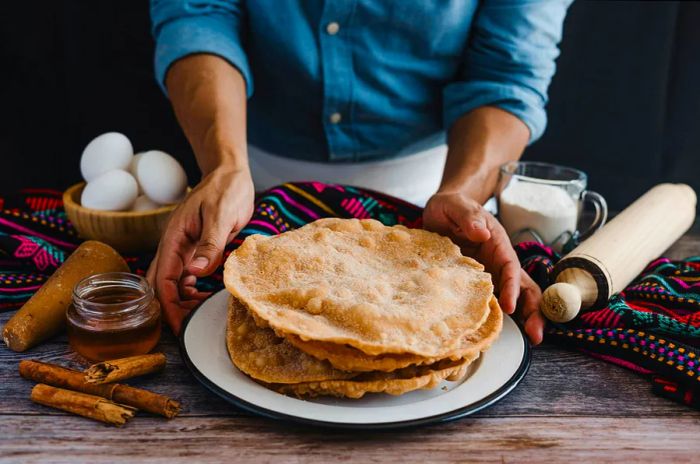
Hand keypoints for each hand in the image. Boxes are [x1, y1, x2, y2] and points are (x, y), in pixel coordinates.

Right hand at [147, 165, 254, 334]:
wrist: (230, 173)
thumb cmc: (225, 189)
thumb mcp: (220, 215)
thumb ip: (209, 243)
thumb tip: (195, 272)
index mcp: (174, 238)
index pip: (163, 279)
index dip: (168, 305)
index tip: (180, 326)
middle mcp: (174, 245)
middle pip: (162, 284)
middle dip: (171, 308)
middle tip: (189, 328)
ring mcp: (184, 247)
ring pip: (173, 281)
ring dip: (180, 300)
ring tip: (198, 316)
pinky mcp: (196, 247)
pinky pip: (186, 273)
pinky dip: (190, 289)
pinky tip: (201, 297)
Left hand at [423, 190, 544, 343]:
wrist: (443, 210)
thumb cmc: (452, 206)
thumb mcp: (455, 205)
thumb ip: (467, 216)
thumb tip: (481, 233)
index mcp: (496, 243)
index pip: (510, 267)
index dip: (512, 287)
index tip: (511, 306)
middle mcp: (499, 260)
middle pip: (523, 286)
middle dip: (533, 309)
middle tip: (536, 335)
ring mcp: (491, 272)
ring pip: (515, 296)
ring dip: (525, 316)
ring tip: (531, 339)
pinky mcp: (478, 282)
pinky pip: (492, 299)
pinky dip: (498, 316)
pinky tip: (495, 332)